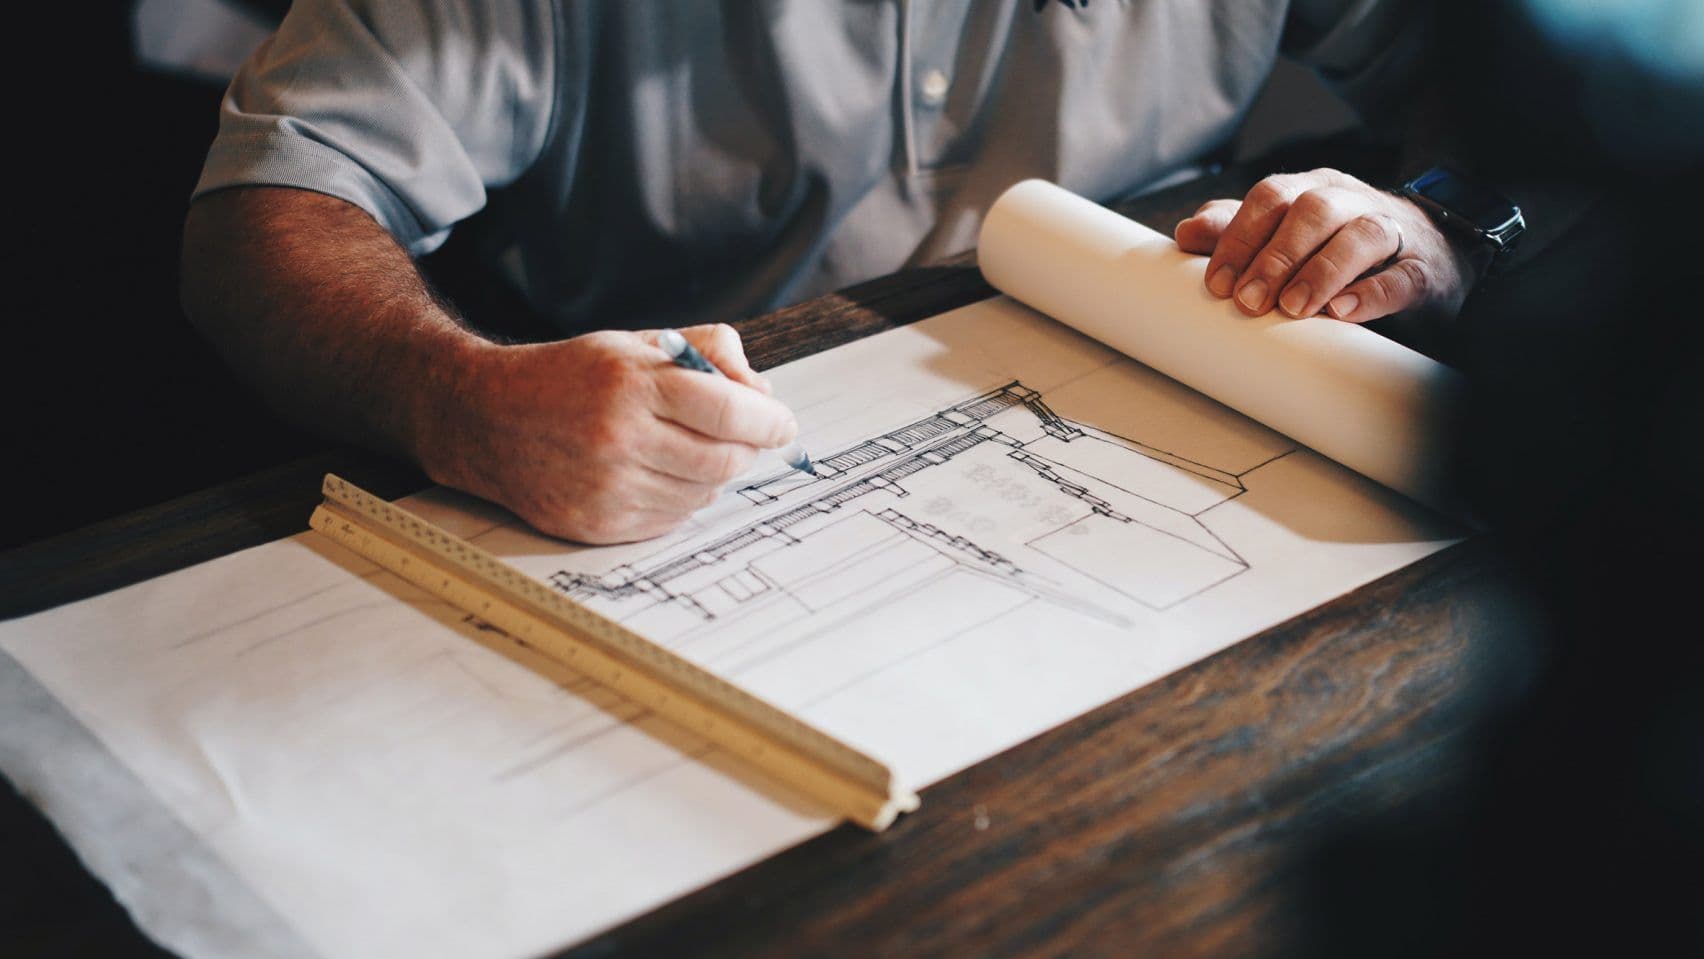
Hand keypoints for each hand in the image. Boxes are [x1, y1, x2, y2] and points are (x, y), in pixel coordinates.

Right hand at [419, 324, 796, 543]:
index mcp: (631, 384)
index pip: (730, 410)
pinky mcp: (599, 524)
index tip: (783, 423)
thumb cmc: (569, 377)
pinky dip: (682, 499)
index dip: (769, 420)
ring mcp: (608, 487)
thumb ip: (706, 352)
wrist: (487, 420)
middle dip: (746, 448)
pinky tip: (660, 474)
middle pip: (725, 459)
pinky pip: (672, 520)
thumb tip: (763, 393)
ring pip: (703, 494)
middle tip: (742, 436)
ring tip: (688, 449)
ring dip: (713, 474)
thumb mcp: (634, 343)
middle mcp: (619, 438)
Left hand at [1174, 168, 1477, 322]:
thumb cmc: (1336, 245)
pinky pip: (1401, 275)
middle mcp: (1350, 201)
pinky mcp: (1420, 269)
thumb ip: (1237, 231)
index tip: (1216, 284)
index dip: (1239, 237)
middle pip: (1312, 211)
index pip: (1270, 197)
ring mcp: (1391, 231)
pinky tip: (1343, 312)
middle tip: (1248, 301)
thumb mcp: (1285, 234)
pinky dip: (1371, 293)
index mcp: (1311, 189)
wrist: (1425, 256)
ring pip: (1359, 234)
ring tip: (1292, 308)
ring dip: (1320, 271)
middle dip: (1274, 256)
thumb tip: (1184, 233)